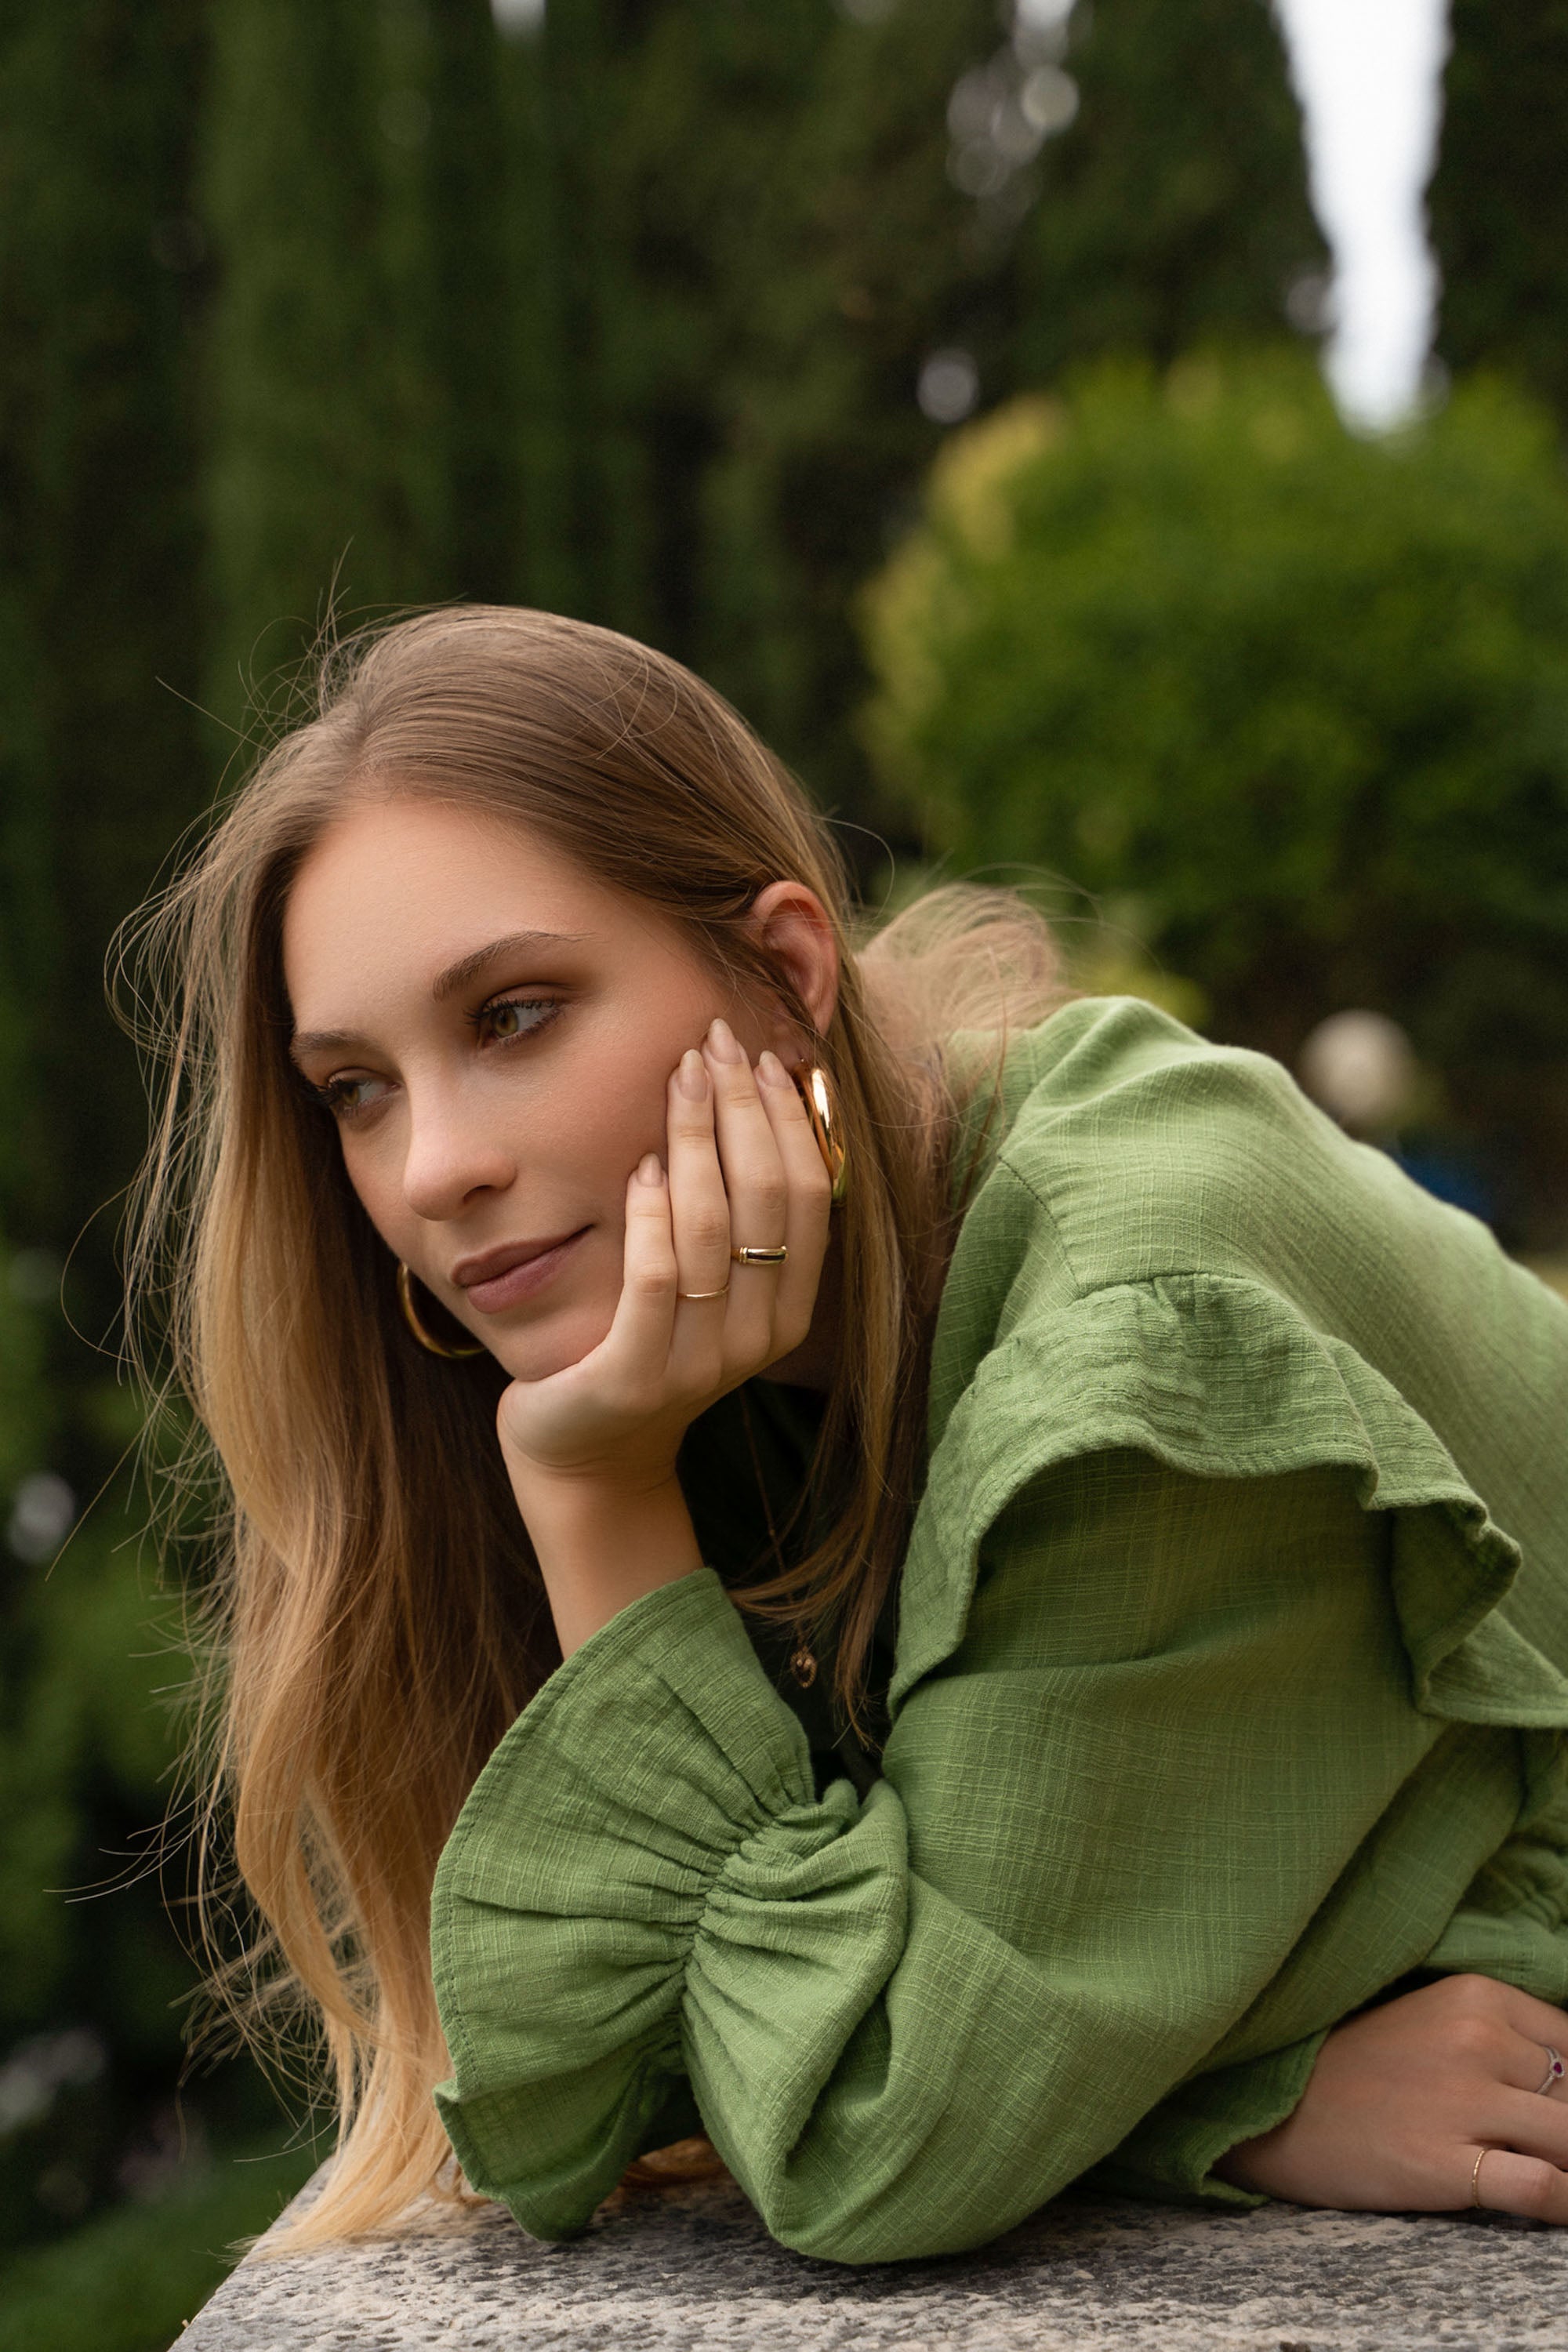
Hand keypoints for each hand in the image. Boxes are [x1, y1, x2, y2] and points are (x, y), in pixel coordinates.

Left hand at [493, 1019, 832, 1648]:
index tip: (761, 1055)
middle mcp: (759, 1335)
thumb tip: (749, 1100)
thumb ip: (732, 1215)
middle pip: (766, 1198)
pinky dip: (652, 1217)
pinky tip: (640, 1168)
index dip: (791, 1119)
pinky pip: (656, 1279)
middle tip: (714, 1043)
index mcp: (789, 1307)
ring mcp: (702, 1360)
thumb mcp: (704, 1282)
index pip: (808, 1194)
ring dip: (695, 1141)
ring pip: (713, 1229)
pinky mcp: (639, 1375)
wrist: (588, 1451)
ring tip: (679, 1080)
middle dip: (743, 1109)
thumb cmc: (642, 1343)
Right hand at [1218, 1973, 1567, 2221]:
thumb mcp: (1431, 2019)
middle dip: (1564, 2125)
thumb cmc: (1356, 2065)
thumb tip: (1565, 2079)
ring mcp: (1463, 2101)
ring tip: (1551, 2173)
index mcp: (1476, 1995)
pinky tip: (1558, 2206)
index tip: (1551, 2104)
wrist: (1275, 2105)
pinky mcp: (1447, 2164)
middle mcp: (1478, 2039)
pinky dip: (1564, 2204)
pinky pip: (1543, 2189)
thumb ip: (1500, 2039)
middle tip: (1531, 2138)